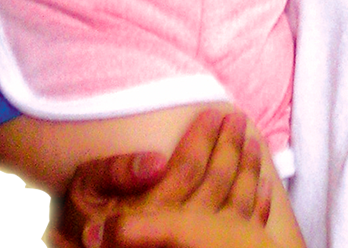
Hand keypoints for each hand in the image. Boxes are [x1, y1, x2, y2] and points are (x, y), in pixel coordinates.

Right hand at [60, 110, 271, 247]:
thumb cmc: (82, 224)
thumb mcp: (85, 192)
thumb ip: (116, 172)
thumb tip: (156, 159)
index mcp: (153, 210)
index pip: (187, 167)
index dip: (202, 138)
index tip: (213, 113)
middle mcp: (182, 228)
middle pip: (217, 181)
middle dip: (230, 146)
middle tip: (238, 119)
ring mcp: (202, 246)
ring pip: (237, 204)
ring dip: (247, 170)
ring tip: (253, 143)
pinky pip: (245, 231)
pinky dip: (258, 206)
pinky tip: (265, 187)